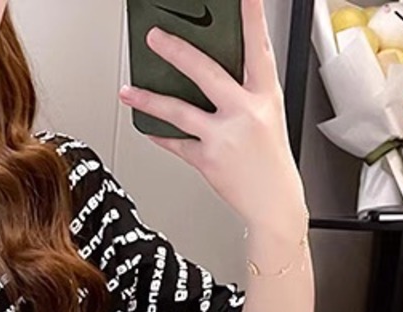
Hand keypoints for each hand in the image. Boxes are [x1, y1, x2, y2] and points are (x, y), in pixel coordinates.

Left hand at [119, 0, 307, 234]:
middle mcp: (245, 112)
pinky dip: (160, 134)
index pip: (258, 47)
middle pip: (206, 73)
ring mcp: (224, 137)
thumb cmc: (269, 157)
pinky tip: (147, 126)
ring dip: (149, 99)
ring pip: (179, 111)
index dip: (252, 18)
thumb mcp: (268, 113)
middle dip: (177, 51)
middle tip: (155, 37)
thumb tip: (212, 68)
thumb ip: (245, 89)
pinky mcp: (207, 160)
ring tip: (129, 90)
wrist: (273, 202)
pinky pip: (176, 143)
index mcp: (265, 95)